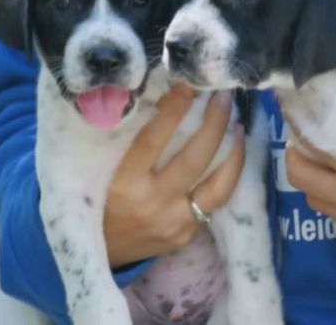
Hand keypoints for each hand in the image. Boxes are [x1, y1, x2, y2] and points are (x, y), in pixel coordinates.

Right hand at [104, 84, 245, 266]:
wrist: (99, 250)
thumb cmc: (98, 198)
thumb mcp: (102, 168)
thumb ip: (128, 140)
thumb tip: (162, 95)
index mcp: (123, 182)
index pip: (153, 139)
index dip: (174, 108)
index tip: (187, 83)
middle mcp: (151, 204)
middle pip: (194, 159)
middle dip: (214, 124)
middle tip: (223, 97)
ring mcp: (173, 223)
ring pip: (217, 186)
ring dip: (233, 153)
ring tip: (237, 126)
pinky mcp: (186, 235)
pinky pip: (214, 202)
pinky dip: (227, 177)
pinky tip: (231, 156)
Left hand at [284, 33, 335, 252]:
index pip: (315, 138)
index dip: (303, 117)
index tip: (303, 100)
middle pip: (299, 163)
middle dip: (299, 141)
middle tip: (307, 121)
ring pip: (306, 187)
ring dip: (308, 167)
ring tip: (317, 147)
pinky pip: (322, 208)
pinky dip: (322, 191)